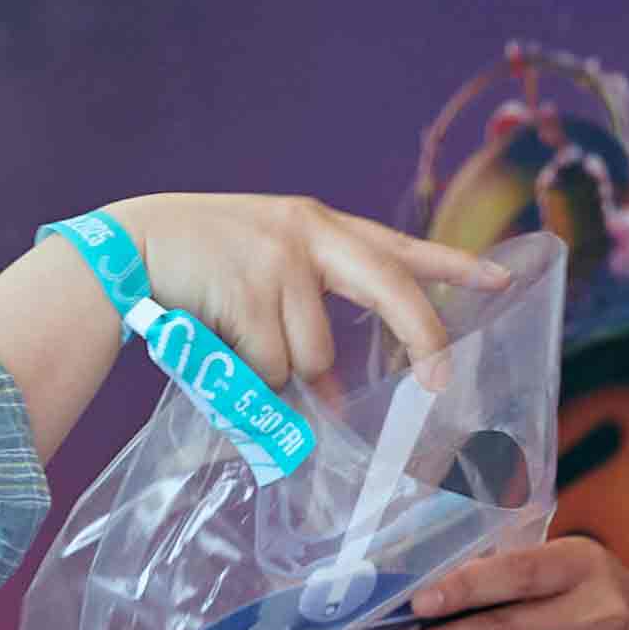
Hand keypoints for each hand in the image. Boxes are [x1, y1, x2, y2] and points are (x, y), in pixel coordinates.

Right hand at [92, 194, 487, 395]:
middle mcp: (311, 233)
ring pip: (315, 354)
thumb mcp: (265, 277)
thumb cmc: (198, 273)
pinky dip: (248, 377)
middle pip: (393, 293)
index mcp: (319, 226)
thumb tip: (331, 403)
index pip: (400, 247)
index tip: (504, 279)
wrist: (125, 248)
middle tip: (438, 386)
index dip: (453, 266)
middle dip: (421, 341)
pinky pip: (272, 367)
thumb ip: (308, 323)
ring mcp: (282, 260)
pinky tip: (217, 345)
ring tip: (234, 343)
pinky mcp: (251, 289)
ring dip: (282, 373)